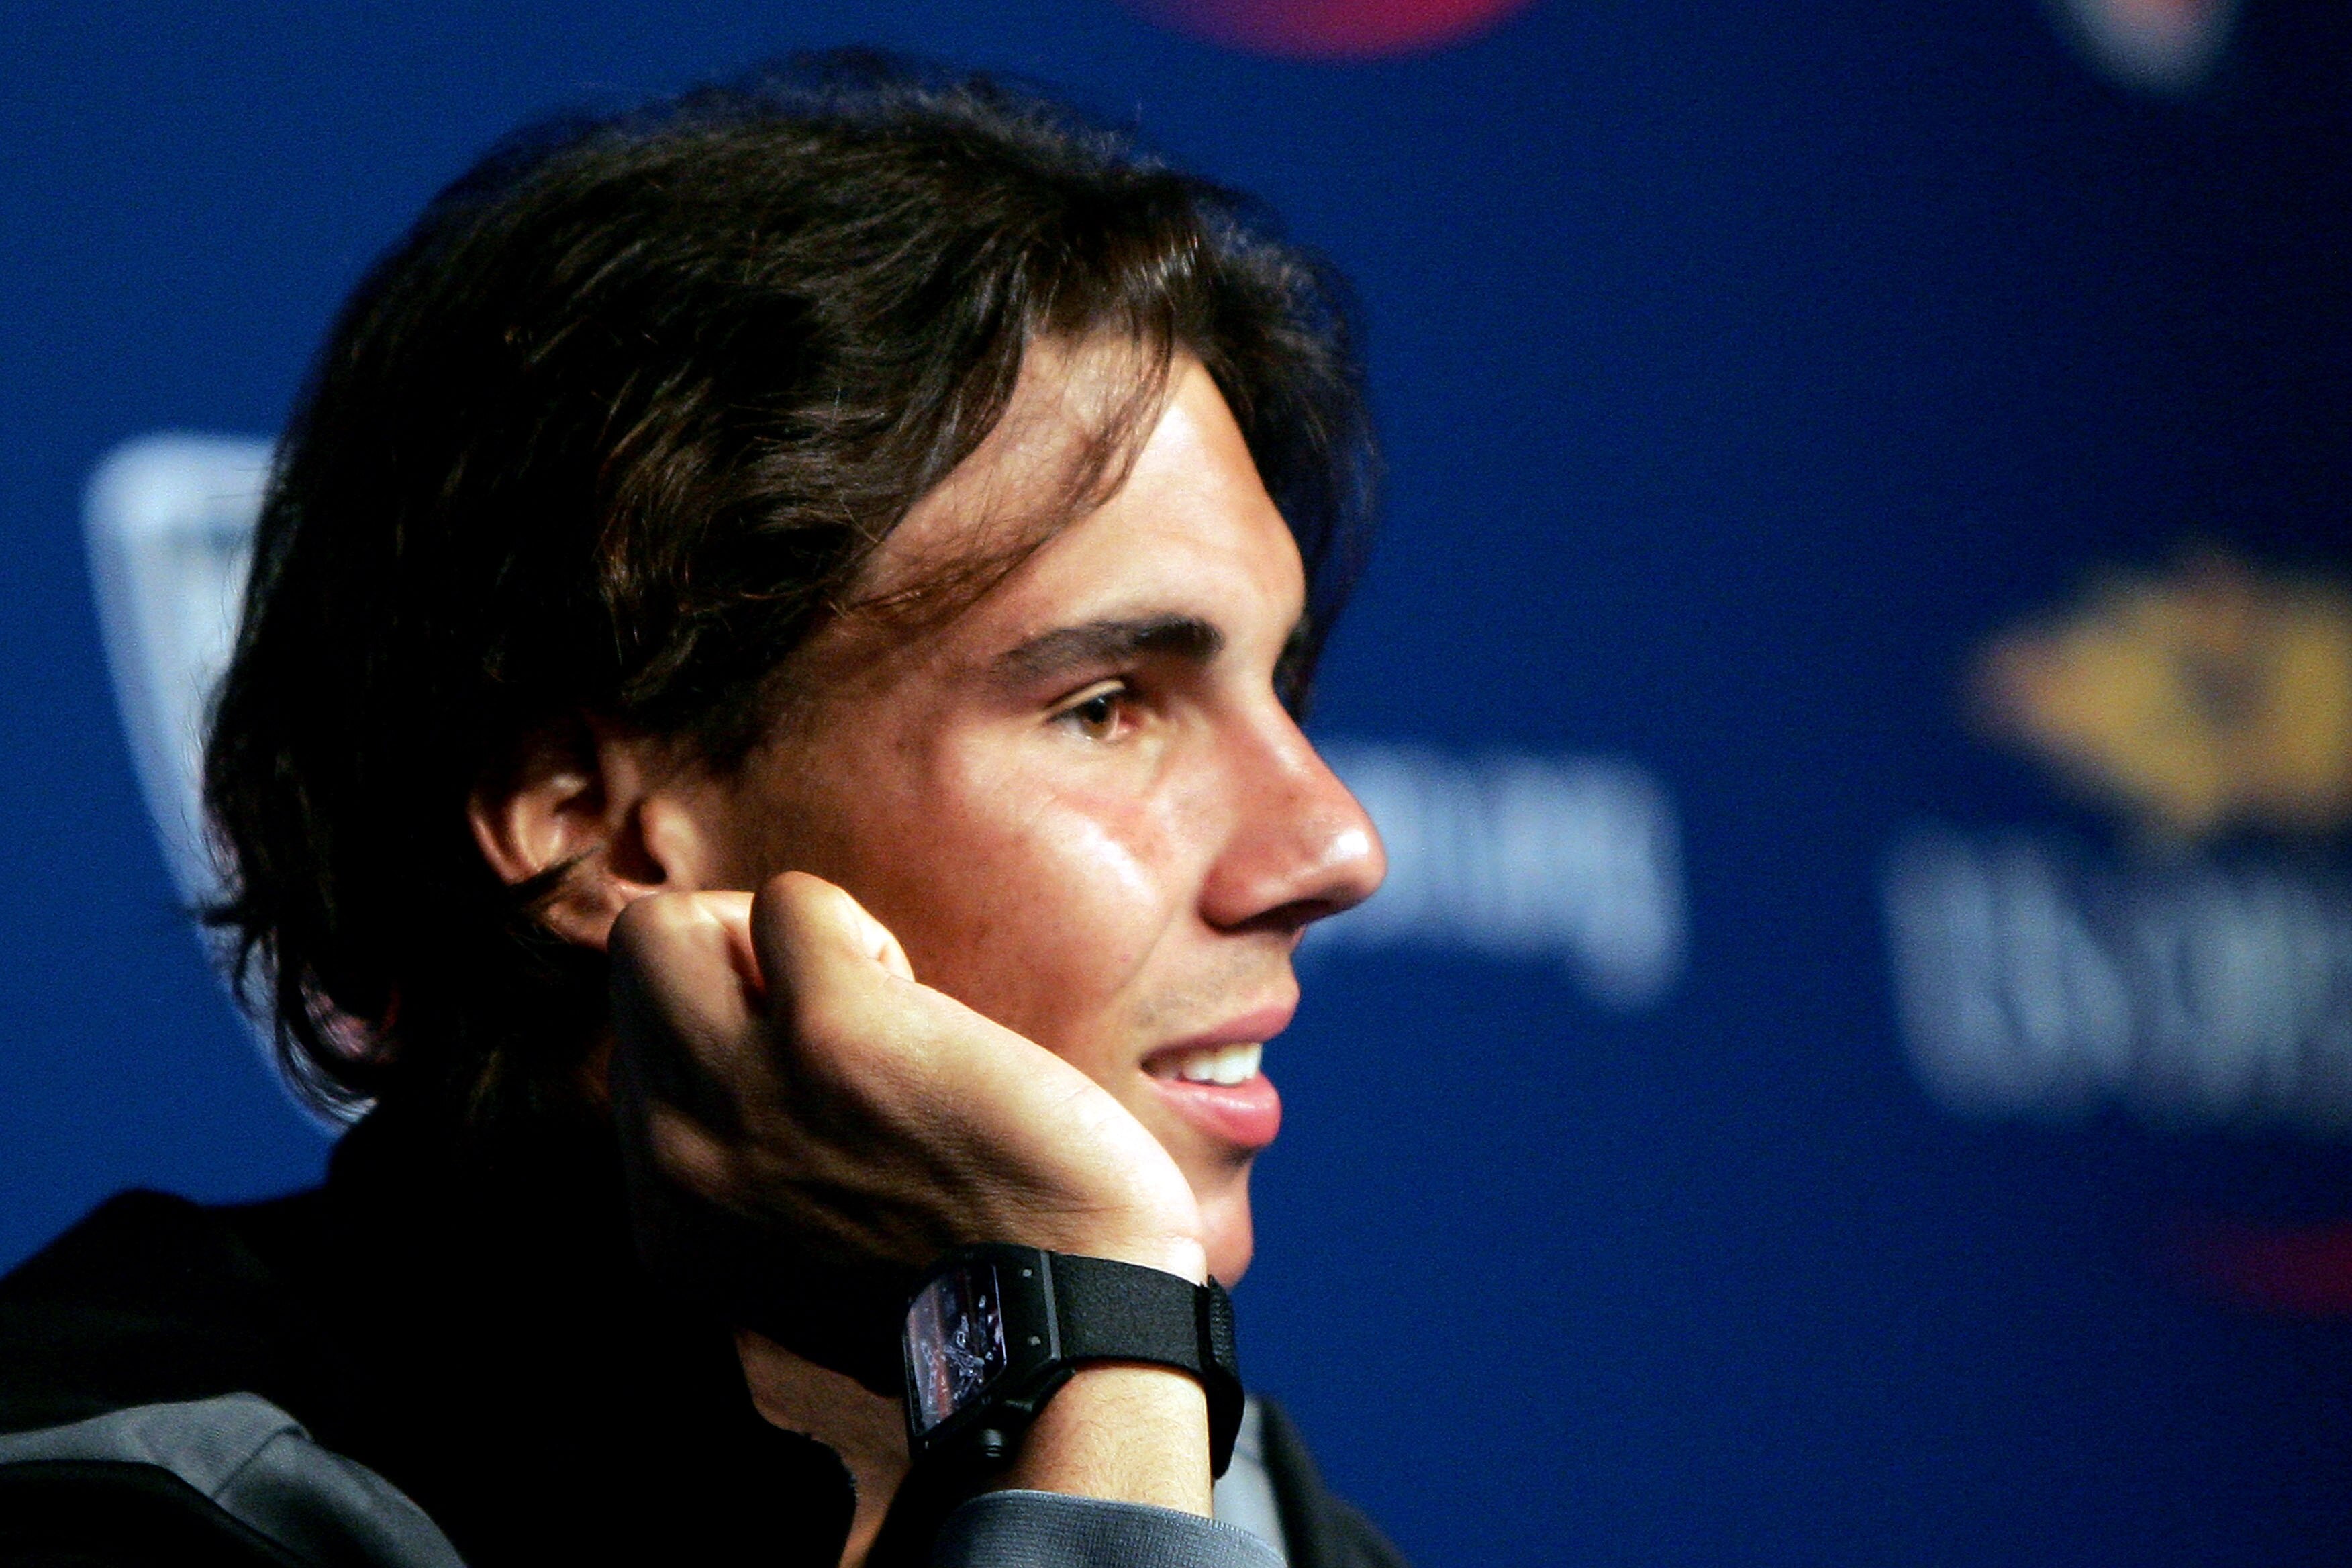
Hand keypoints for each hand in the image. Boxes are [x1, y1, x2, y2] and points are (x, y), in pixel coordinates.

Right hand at [607, 871, 1206, 1389]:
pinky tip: (919, 1008)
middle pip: (627, 972)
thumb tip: (769, 1064)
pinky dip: (857, 930)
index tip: (813, 1070)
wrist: (1064, 1337)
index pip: (642, 1058)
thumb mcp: (809, 1259)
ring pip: (664, 930)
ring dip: (785, 937)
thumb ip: (758, 1175)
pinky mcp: (828, 1035)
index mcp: (672, 1222)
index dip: (731, 1029)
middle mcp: (677, 1160)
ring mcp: (740, 1094)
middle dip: (721, 948)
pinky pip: (791, 904)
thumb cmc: (976, 1289)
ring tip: (876, 1007)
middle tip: (819, 998)